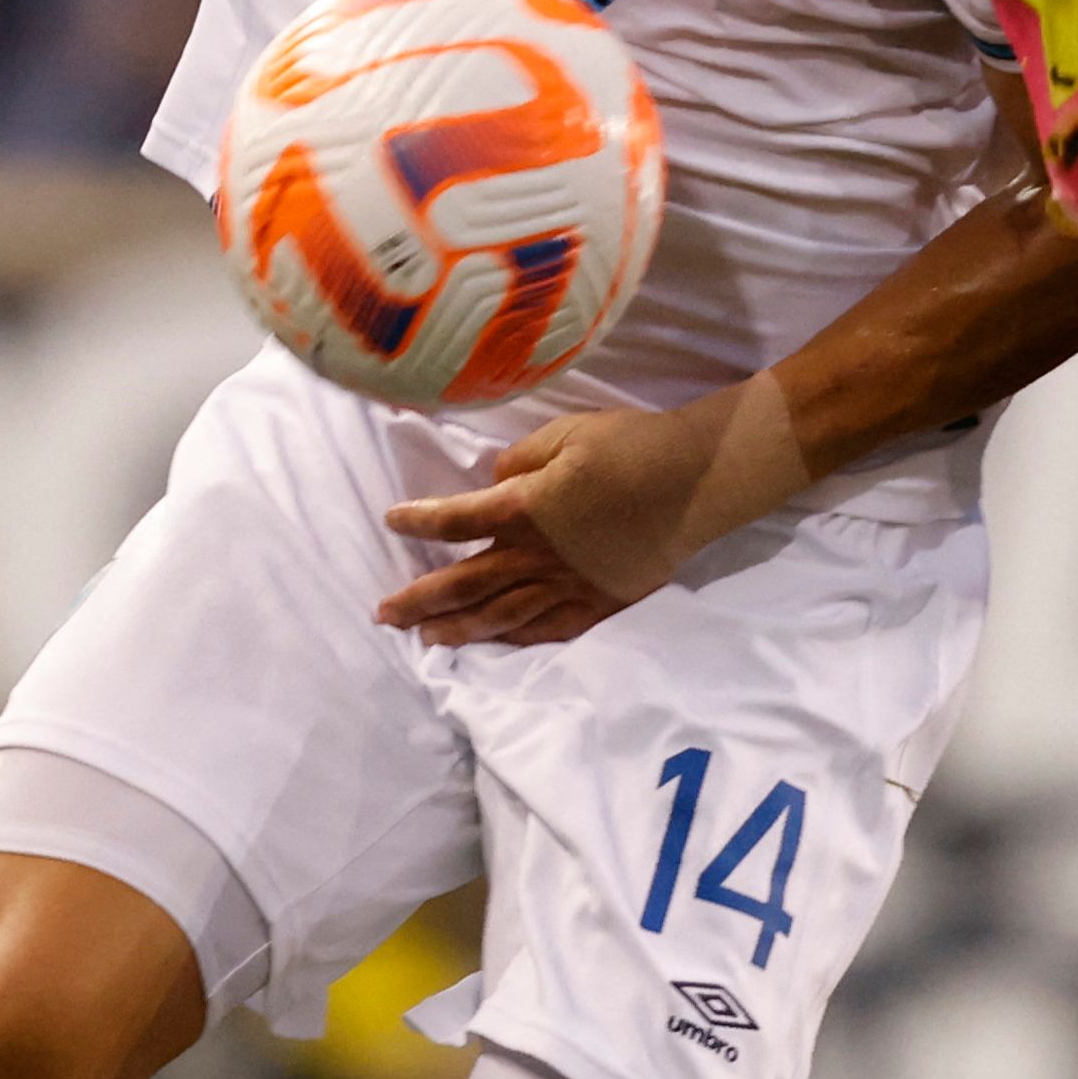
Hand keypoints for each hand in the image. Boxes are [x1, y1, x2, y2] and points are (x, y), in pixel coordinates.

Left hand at [374, 400, 732, 648]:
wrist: (692, 482)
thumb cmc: (628, 447)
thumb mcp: (565, 434)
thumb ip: (519, 462)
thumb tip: (494, 485)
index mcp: (523, 510)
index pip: (455, 520)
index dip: (418, 521)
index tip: (392, 520)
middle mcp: (537, 557)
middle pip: (467, 583)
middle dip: (421, 600)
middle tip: (385, 615)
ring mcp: (569, 587)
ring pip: (502, 616)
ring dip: (459, 629)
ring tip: (427, 639)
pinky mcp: (600, 603)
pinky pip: (549, 630)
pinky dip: (517, 640)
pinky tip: (498, 645)